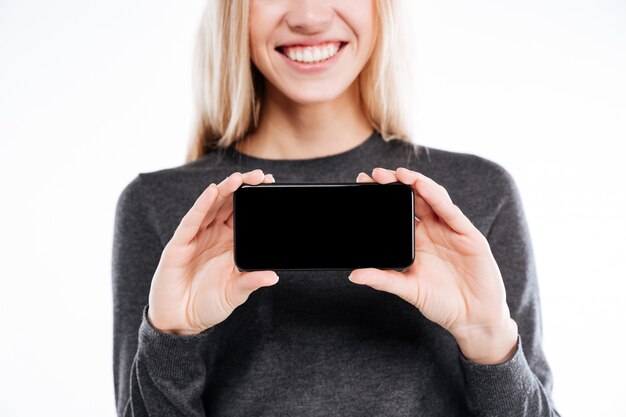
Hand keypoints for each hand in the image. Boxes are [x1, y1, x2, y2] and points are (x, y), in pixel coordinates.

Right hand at [147, 169, 278, 335]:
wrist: (180, 321)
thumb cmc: (208, 305)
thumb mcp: (235, 293)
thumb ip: (251, 282)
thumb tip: (273, 276)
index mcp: (230, 243)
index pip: (244, 214)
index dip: (255, 199)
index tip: (270, 185)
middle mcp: (214, 235)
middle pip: (229, 205)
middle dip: (243, 189)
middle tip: (260, 177)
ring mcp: (196, 237)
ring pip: (211, 207)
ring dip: (224, 191)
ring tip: (238, 179)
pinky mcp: (179, 244)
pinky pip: (191, 221)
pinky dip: (201, 205)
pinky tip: (211, 192)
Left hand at [350, 167, 517, 363]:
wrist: (474, 319)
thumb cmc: (442, 303)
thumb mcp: (408, 289)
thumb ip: (383, 280)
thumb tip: (354, 274)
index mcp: (417, 241)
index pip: (398, 212)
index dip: (383, 197)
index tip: (362, 184)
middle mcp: (434, 231)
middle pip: (413, 199)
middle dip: (395, 184)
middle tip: (375, 174)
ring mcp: (451, 231)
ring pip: (432, 198)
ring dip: (416, 183)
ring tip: (398, 174)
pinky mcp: (468, 235)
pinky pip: (450, 212)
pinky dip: (436, 197)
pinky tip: (422, 186)